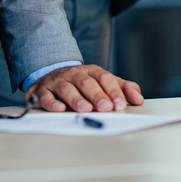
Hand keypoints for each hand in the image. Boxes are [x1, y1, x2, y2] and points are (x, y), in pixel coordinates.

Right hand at [25, 64, 143, 112]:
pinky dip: (52, 103)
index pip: (104, 78)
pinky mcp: (42, 91)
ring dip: (76, 99)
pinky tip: (60, 109)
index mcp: (90, 71)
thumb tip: (138, 99)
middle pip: (86, 83)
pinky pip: (46, 96)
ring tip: (85, 109)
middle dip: (97, 96)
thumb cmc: (80, 83)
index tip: (120, 104)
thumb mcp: (102, 82)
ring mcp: (57, 81)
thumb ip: (122, 88)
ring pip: (67, 88)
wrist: (49, 76)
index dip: (113, 91)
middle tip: (106, 108)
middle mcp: (73, 74)